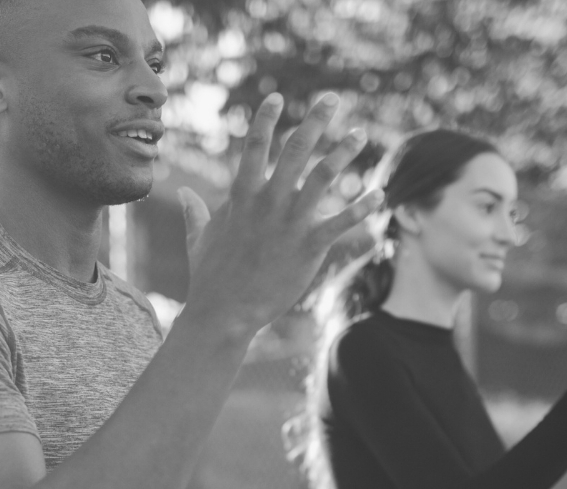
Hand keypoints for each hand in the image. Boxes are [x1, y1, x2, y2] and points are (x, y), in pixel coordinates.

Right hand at [178, 93, 383, 336]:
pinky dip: (363, 208)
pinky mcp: (309, 247)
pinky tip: (380, 195)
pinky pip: (342, 222)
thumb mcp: (198, 238)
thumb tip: (186, 194)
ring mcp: (290, 222)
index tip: (278, 97)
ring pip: (322, 176)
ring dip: (343, 151)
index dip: (266, 118)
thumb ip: (196, 211)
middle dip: (315, 120)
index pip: (254, 145)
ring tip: (359, 133)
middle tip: (332, 98)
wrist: (224, 313)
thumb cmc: (209, 277)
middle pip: (295, 149)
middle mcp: (268, 201)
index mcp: (242, 196)